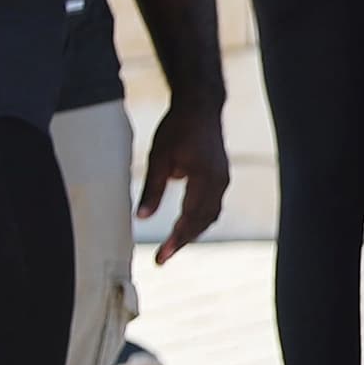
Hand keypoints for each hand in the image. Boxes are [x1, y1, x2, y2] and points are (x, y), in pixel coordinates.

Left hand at [139, 100, 230, 263]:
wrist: (200, 105)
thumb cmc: (178, 128)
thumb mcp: (158, 157)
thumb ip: (152, 190)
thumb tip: (141, 218)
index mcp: (204, 178)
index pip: (190, 217)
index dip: (176, 240)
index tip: (161, 257)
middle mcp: (219, 182)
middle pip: (203, 221)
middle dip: (183, 241)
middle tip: (162, 259)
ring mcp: (222, 179)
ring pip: (210, 215)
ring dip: (192, 232)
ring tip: (173, 246)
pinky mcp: (220, 176)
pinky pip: (213, 205)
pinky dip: (199, 219)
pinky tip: (185, 224)